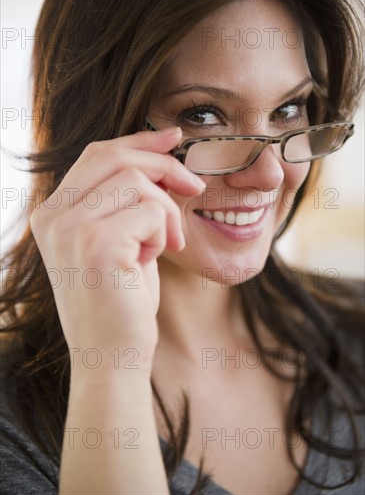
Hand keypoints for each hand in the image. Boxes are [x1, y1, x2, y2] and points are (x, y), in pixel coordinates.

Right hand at [30, 127, 204, 376]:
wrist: (112, 356)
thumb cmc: (121, 299)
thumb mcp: (117, 239)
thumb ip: (122, 197)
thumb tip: (161, 148)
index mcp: (52, 212)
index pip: (96, 155)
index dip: (138, 140)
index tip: (172, 137)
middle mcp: (52, 216)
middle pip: (115, 157)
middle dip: (163, 165)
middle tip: (194, 186)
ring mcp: (70, 227)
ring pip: (137, 181)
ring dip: (165, 212)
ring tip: (165, 245)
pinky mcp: (97, 243)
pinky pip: (151, 211)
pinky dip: (164, 233)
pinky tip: (151, 261)